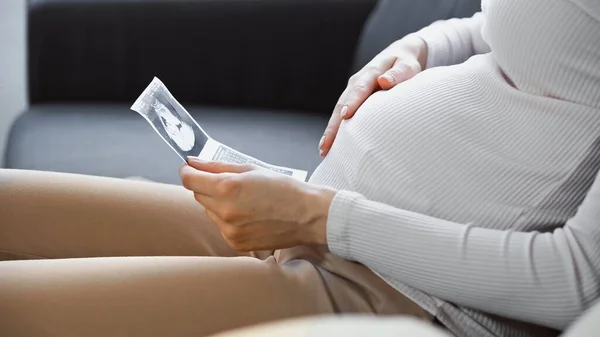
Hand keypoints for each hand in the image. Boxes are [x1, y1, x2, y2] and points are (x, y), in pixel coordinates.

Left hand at [180, 157, 336, 250]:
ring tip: (245, 201)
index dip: (188, 172)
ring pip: (209, 212)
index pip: (189, 181)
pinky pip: (221, 227)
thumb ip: (217, 166)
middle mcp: (225, 211)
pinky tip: (249, 215)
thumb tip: (193, 163)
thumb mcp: (251, 170)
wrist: (308, 216)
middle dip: (208, 187)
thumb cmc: (284, 189)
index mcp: (228, 188)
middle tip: (231, 184)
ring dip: (218, 204)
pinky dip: (228, 219)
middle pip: (198, 195)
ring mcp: (229, 230)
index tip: (191, 170)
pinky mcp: (236, 243)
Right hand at [319, 34, 427, 155]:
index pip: (360, 89)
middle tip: (326, 144)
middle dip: (333, 125)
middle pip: (342, 104)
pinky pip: (342, 115)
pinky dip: (336, 129)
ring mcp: (352, 91)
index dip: (352, 102)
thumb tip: (384, 81)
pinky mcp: (352, 99)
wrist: (399, 55)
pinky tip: (332, 146)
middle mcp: (356, 82)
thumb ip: (398, 73)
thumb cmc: (405, 63)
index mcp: (370, 73)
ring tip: (324, 150)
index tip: (346, 115)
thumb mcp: (406, 65)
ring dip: (331, 131)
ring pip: (338, 112)